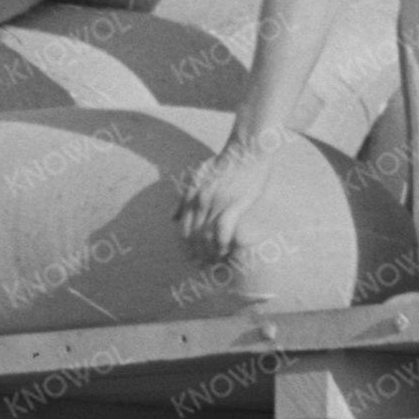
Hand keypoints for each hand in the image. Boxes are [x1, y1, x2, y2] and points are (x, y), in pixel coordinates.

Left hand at [180, 132, 306, 276]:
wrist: (246, 150)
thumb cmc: (223, 162)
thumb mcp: (196, 175)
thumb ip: (183, 196)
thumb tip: (172, 217)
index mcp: (192, 195)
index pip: (183, 228)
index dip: (185, 246)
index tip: (190, 258)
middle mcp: (201, 200)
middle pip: (194, 236)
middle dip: (196, 255)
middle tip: (201, 267)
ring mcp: (217, 203)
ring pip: (207, 236)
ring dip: (209, 253)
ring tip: (214, 264)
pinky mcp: (234, 204)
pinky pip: (223, 230)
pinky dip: (223, 244)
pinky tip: (226, 252)